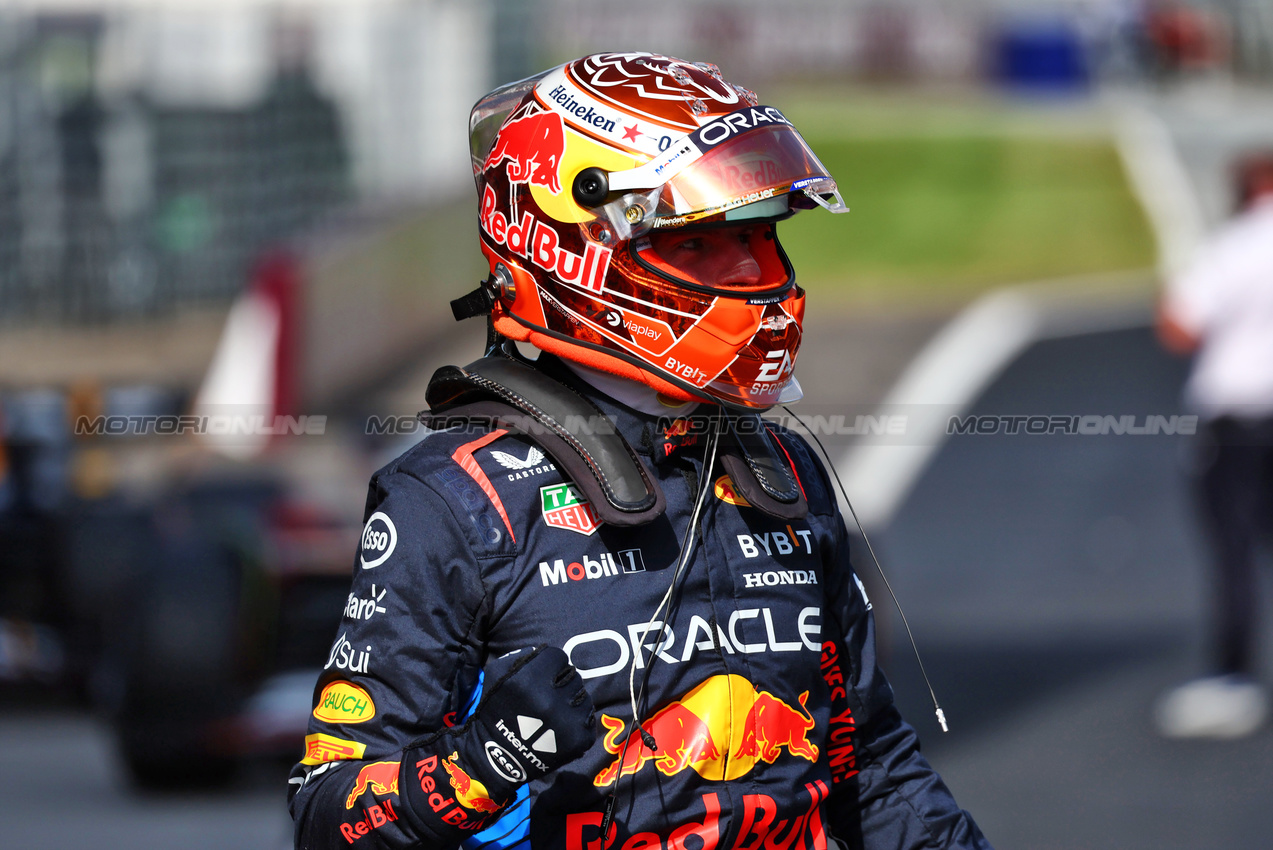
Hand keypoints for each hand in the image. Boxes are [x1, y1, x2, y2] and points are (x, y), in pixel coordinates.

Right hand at [471, 646, 595, 783]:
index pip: (558, 657)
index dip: (549, 665)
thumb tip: (542, 651)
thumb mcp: (496, 674)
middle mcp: (551, 701)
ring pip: (583, 695)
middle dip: (560, 682)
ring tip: (554, 711)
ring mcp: (567, 722)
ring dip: (570, 700)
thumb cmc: (497, 710)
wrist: (500, 757)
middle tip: (547, 695)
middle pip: (573, 675)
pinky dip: (577, 719)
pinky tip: (561, 726)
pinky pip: (588, 716)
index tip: (541, 676)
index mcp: (529, 681)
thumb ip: (520, 656)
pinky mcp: (579, 739)